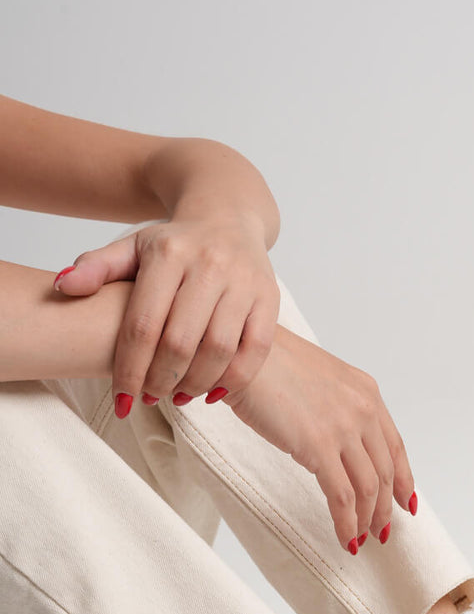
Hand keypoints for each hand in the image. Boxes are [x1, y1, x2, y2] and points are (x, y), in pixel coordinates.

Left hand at [52, 214, 279, 412]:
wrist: (228, 214)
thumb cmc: (176, 243)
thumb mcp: (132, 247)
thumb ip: (97, 268)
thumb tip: (63, 287)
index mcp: (168, 252)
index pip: (143, 324)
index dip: (130, 369)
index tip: (122, 398)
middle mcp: (209, 264)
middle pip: (180, 342)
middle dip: (161, 380)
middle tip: (150, 398)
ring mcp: (243, 281)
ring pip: (218, 350)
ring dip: (195, 384)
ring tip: (178, 397)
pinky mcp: (269, 299)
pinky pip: (255, 351)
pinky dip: (233, 379)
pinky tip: (212, 393)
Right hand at [224, 325, 417, 551]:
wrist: (242, 351)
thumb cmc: (268, 364)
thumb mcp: (320, 380)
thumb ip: (337, 407)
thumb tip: (339, 442)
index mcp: (366, 391)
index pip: (395, 445)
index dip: (404, 479)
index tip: (406, 502)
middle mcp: (363, 409)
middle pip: (385, 471)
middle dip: (386, 507)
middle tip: (382, 531)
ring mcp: (344, 428)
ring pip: (368, 488)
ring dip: (368, 520)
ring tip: (362, 540)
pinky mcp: (319, 446)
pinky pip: (342, 497)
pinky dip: (347, 523)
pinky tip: (345, 539)